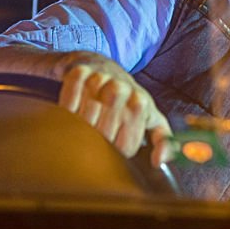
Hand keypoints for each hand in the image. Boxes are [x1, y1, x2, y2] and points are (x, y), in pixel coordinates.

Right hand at [56, 52, 172, 165]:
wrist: (102, 66)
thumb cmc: (128, 99)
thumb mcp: (150, 116)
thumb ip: (162, 140)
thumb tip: (158, 162)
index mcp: (141, 103)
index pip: (125, 147)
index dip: (118, 153)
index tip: (115, 146)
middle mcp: (122, 89)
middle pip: (103, 135)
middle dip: (97, 144)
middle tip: (96, 138)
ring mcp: (100, 79)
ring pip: (85, 120)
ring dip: (81, 128)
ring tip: (84, 124)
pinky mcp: (80, 73)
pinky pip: (68, 103)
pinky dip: (67, 109)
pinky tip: (73, 109)